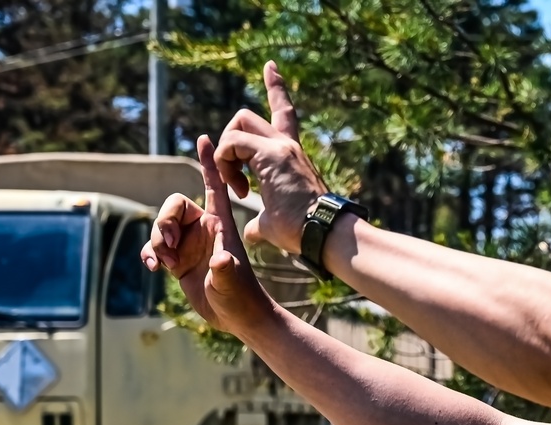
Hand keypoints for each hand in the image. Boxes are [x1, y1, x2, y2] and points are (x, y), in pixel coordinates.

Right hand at [141, 135, 273, 334]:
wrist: (239, 316)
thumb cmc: (241, 297)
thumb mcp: (232, 283)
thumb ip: (224, 271)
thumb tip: (219, 262)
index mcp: (220, 224)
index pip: (214, 186)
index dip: (208, 163)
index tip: (204, 138)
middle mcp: (204, 229)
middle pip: (174, 205)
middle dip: (164, 222)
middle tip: (171, 246)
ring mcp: (191, 244)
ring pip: (161, 226)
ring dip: (157, 242)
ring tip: (169, 264)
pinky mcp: (181, 261)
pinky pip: (156, 247)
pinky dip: (150, 254)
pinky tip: (155, 268)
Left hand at [215, 61, 327, 253]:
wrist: (324, 232)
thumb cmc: (304, 232)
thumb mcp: (275, 223)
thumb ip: (260, 222)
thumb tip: (252, 231)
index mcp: (290, 156)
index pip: (284, 112)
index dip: (276, 88)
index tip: (270, 66)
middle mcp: (287, 145)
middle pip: (246, 116)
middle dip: (229, 140)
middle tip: (237, 180)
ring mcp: (280, 147)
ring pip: (238, 123)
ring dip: (226, 155)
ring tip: (238, 188)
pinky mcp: (271, 154)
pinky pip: (233, 142)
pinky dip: (227, 164)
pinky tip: (239, 189)